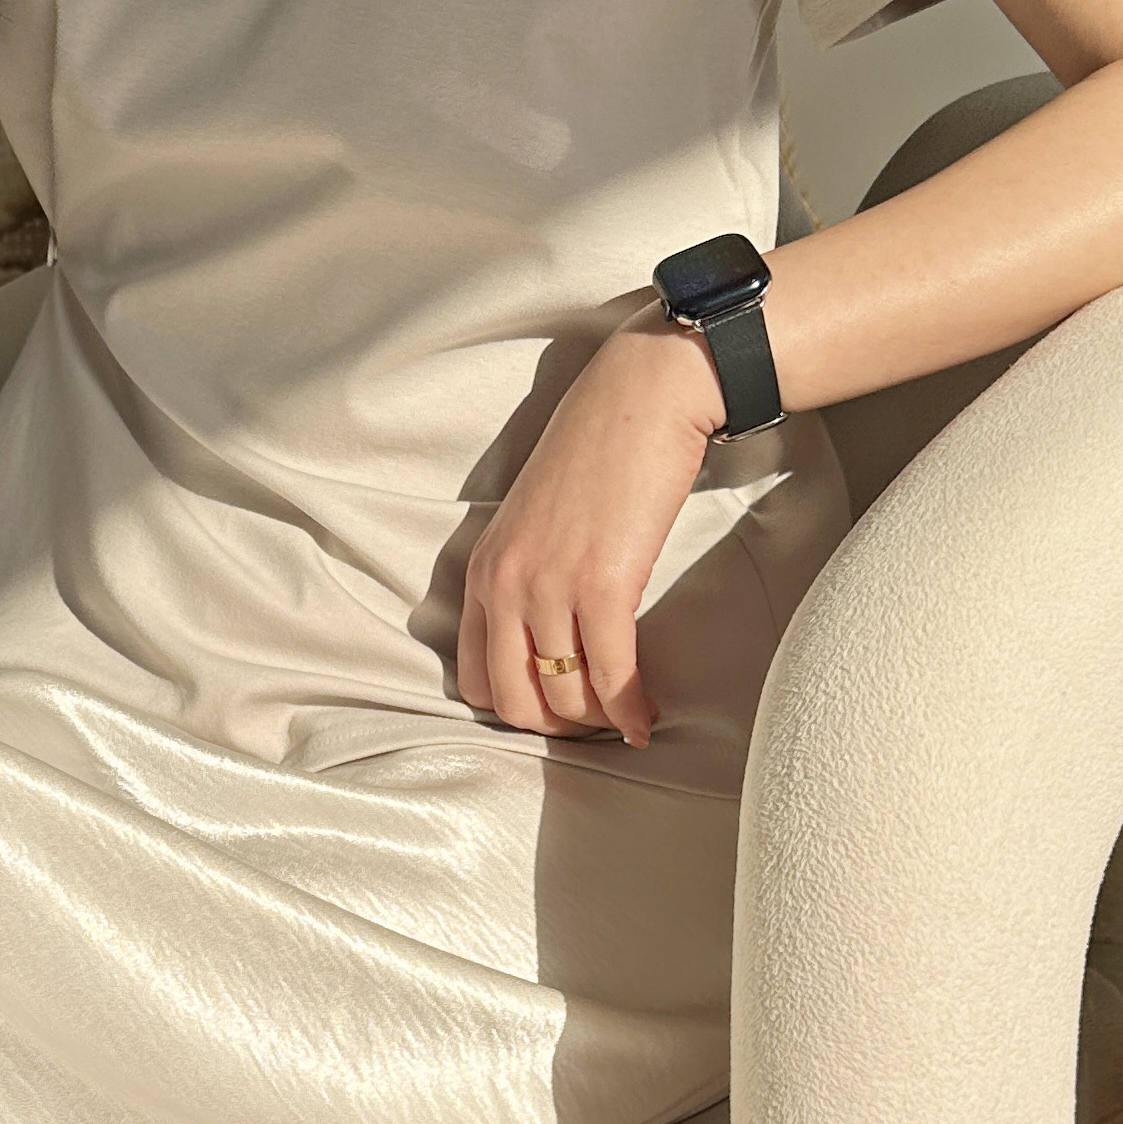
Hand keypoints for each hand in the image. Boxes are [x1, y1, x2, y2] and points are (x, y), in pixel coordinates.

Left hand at [457, 304, 726, 744]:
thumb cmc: (598, 449)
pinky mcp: (603, 584)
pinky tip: (647, 718)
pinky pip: (611, 675)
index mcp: (484, 569)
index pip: (475, 677)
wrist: (643, 396)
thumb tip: (549, 635)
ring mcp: (550, 586)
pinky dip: (630, 707)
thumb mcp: (535, 517)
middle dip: (556, 727)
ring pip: (564, 695)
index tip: (555, 710)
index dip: (517, 708)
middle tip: (594, 725)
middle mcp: (506, 582)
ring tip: (627, 718)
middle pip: (512, 701)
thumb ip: (527, 572)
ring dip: (600, 719)